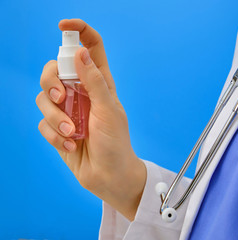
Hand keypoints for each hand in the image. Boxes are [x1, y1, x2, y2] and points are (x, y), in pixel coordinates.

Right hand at [36, 19, 145, 220]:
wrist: (108, 175)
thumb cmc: (115, 143)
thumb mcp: (109, 110)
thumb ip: (95, 82)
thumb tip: (81, 52)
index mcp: (99, 84)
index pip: (90, 47)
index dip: (78, 31)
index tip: (63, 26)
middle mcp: (81, 93)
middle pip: (53, 70)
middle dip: (51, 83)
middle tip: (61, 99)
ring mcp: (67, 110)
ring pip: (43, 98)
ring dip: (55, 117)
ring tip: (71, 133)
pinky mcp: (57, 128)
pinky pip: (43, 124)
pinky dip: (55, 136)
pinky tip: (71, 146)